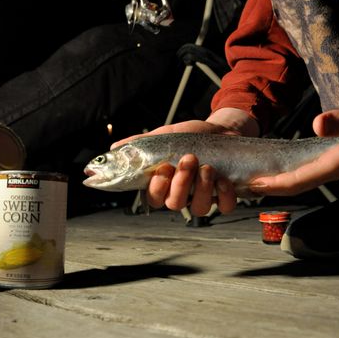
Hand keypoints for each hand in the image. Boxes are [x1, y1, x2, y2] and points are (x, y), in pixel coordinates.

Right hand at [112, 109, 259, 215]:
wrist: (220, 129)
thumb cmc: (190, 136)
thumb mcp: (164, 136)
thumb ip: (140, 145)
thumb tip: (113, 149)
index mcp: (165, 183)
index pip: (153, 198)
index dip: (157, 189)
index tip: (163, 169)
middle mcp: (182, 194)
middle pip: (174, 204)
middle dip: (181, 183)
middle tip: (188, 159)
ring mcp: (204, 196)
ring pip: (198, 208)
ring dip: (202, 186)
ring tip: (206, 165)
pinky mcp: (225, 196)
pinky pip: (224, 207)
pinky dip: (224, 194)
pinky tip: (222, 178)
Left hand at [249, 105, 338, 195]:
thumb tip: (317, 124)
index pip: (300, 180)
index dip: (274, 185)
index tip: (252, 185)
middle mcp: (336, 169)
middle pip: (297, 184)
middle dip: (271, 187)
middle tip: (243, 186)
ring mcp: (337, 167)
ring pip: (303, 179)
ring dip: (279, 182)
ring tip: (256, 179)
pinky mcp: (338, 161)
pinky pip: (309, 171)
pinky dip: (291, 172)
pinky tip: (281, 168)